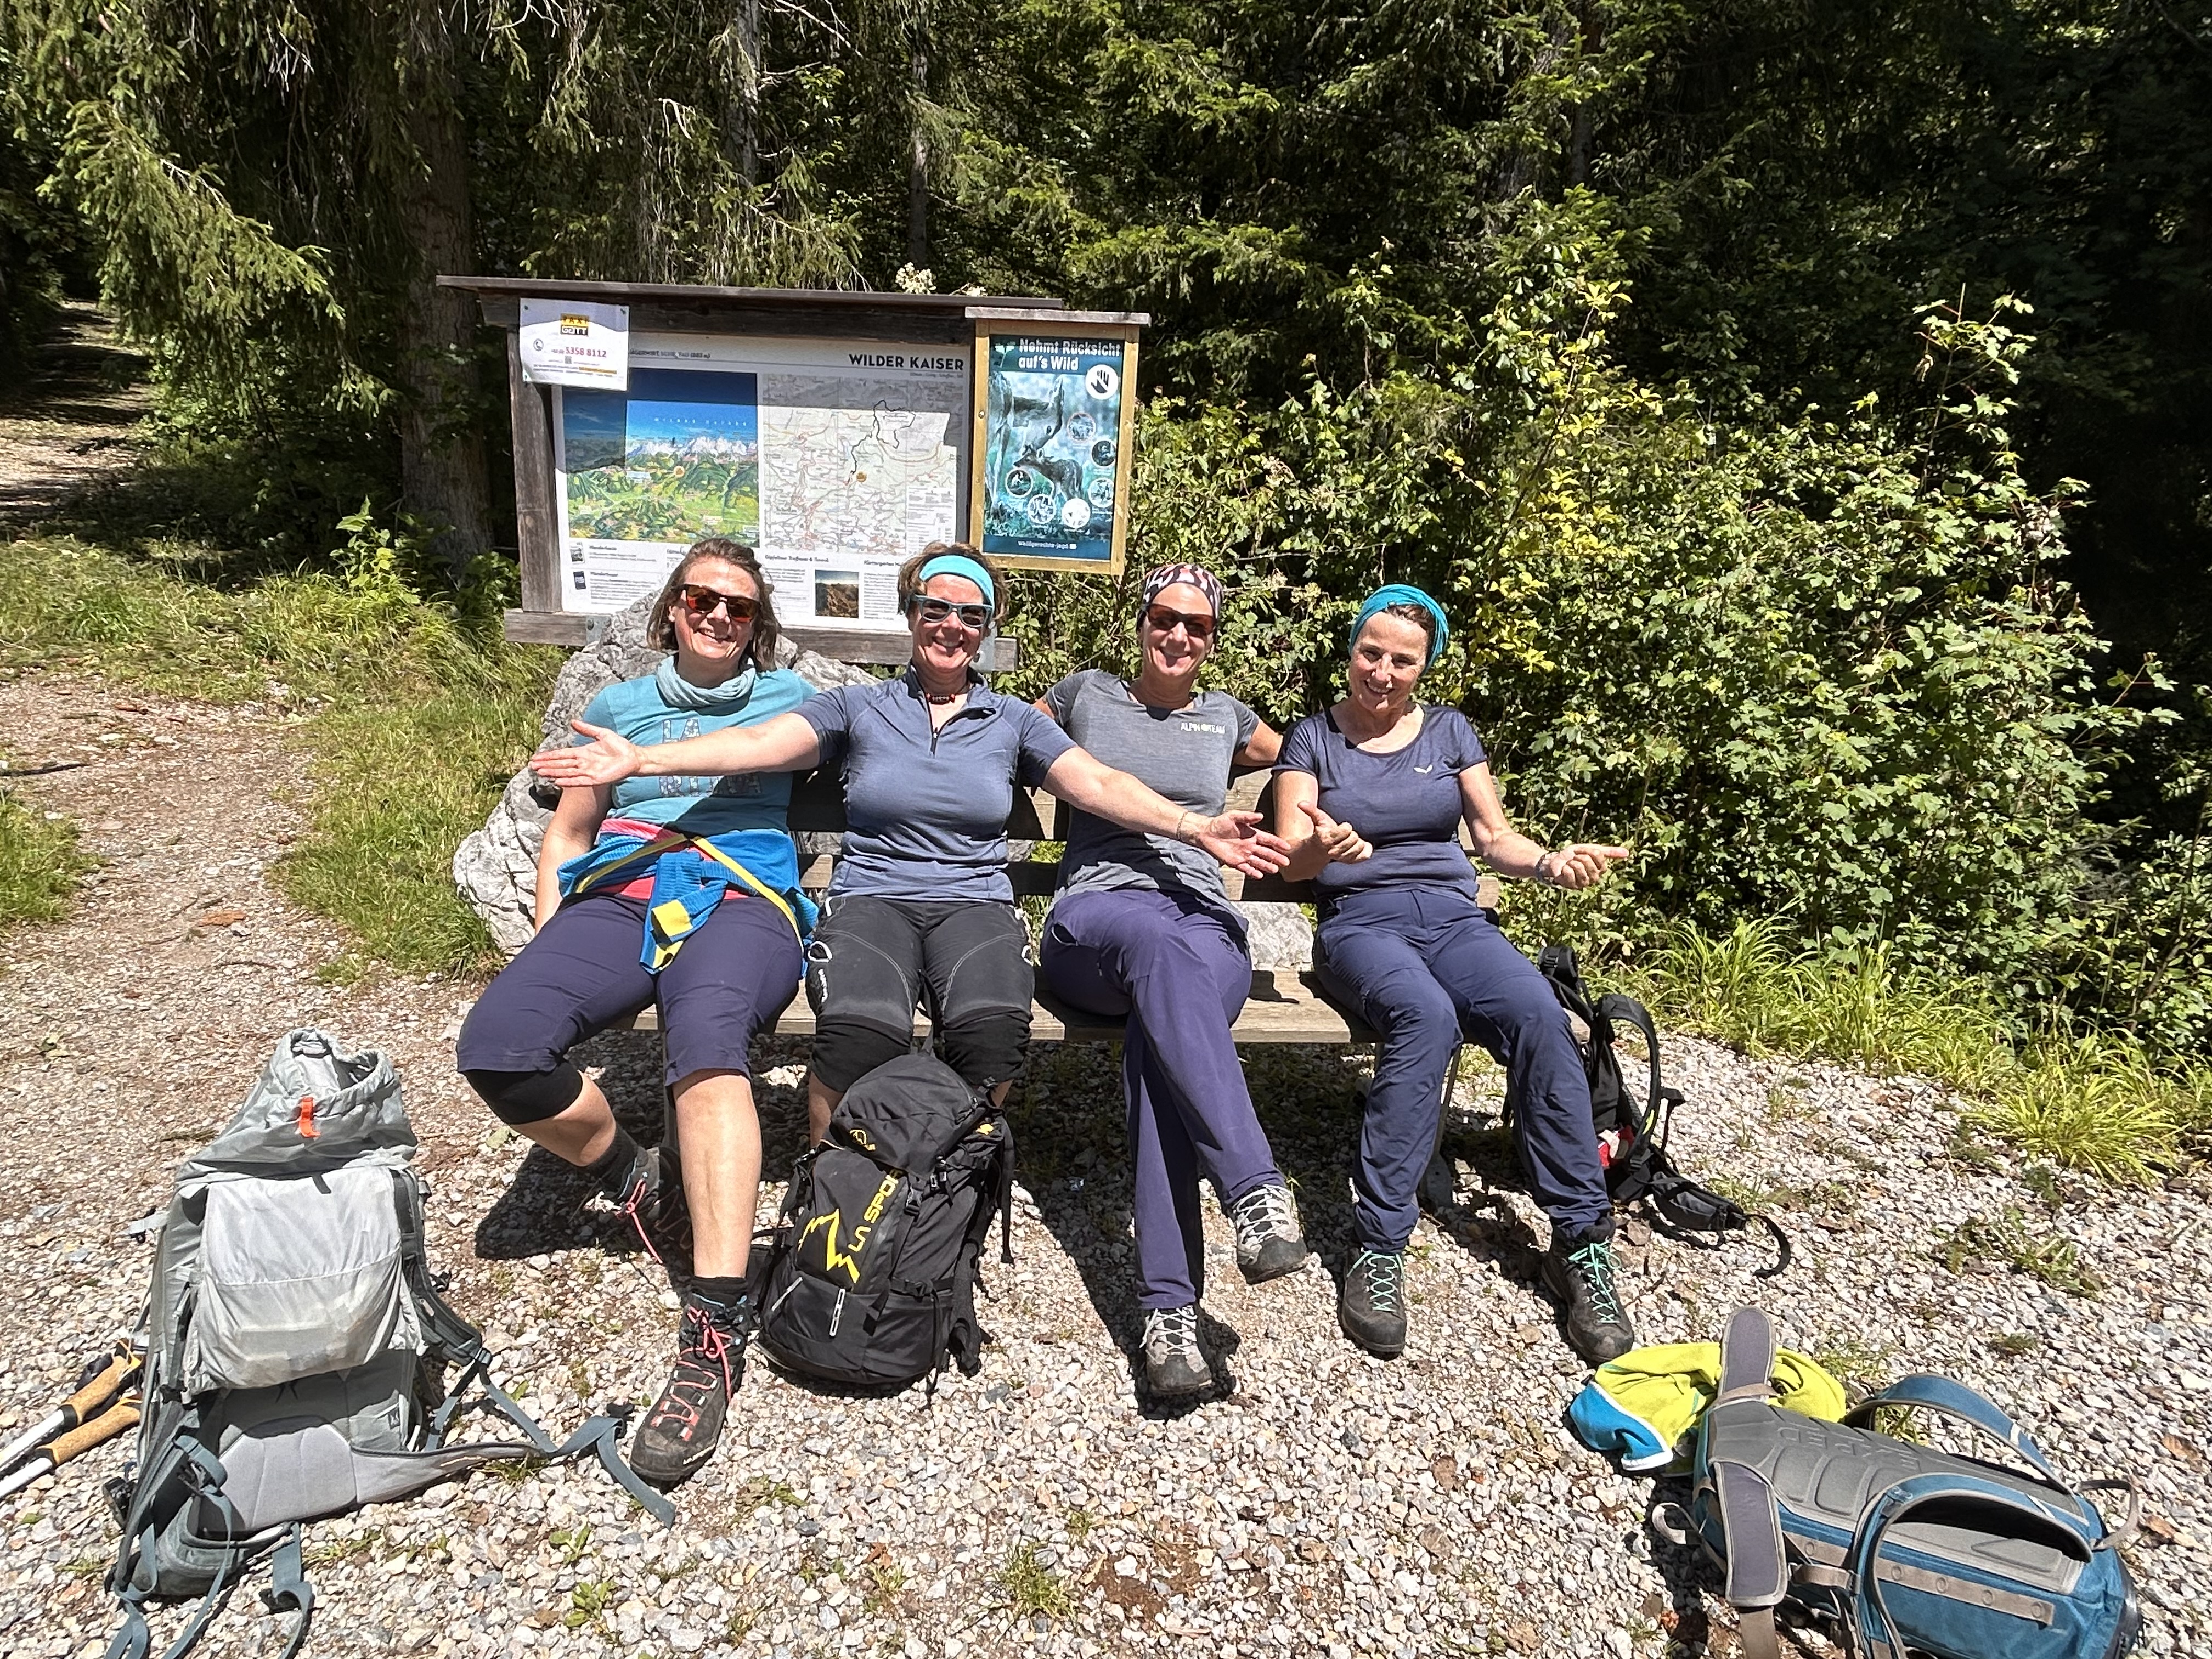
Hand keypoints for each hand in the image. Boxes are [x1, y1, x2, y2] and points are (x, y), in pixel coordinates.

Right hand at [529, 720, 643, 788]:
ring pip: (567, 772)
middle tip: (532, 766)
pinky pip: (579, 780)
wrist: (633, 757)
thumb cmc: (620, 746)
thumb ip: (587, 729)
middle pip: (561, 764)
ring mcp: (588, 771)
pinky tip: (557, 782)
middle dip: (547, 765)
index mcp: (583, 752)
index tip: (536, 757)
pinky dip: (568, 781)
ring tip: (540, 772)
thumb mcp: (602, 733)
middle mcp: (583, 763)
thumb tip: (572, 722)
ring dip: (553, 772)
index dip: (549, 756)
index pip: (562, 754)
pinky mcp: (596, 779)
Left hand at [1195, 811, 1291, 876]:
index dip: (1278, 843)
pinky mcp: (1235, 862)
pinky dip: (1253, 872)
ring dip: (1267, 866)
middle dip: (1276, 857)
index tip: (1287, 847)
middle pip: (1266, 852)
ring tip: (1275, 870)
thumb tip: (1261, 815)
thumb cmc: (1220, 823)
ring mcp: (1243, 855)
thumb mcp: (1234, 816)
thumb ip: (1247, 817)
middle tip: (1286, 862)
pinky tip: (1260, 875)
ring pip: (1258, 861)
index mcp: (1252, 834)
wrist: (1206, 833)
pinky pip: (1246, 868)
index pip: (1268, 840)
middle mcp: (1250, 846)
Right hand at [1298, 801, 1372, 863]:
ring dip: (1357, 841)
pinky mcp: (1352, 861)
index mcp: (1326, 840)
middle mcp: (1333, 851)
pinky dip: (1366, 849)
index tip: (1341, 827)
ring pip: (1359, 847)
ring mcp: (1343, 858)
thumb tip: (1300, 803)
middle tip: (1344, 835)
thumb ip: (1310, 810)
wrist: (1322, 850)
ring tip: (1350, 840)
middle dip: (1351, 834)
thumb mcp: (1317, 819)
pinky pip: (1365, 855)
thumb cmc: (1321, 832)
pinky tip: (1362, 844)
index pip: (1346, 830)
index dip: (1345, 827)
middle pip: (1353, 838)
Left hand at [1542, 843, 1630, 889]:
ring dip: (1571, 862)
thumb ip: (1609, 852)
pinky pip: (1569, 872)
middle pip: (1588, 861)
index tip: (1582, 851)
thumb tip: (1628, 853)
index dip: (1588, 850)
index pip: (1598, 855)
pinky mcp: (1572, 886)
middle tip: (1574, 859)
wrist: (1556, 861)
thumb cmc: (1574, 856)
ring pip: (1579, 866)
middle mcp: (1594, 878)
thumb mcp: (1592, 850)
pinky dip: (1565, 868)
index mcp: (1601, 870)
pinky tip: (1564, 870)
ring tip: (1570, 864)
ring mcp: (1583, 883)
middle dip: (1578, 856)